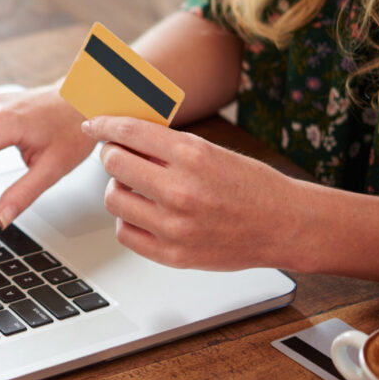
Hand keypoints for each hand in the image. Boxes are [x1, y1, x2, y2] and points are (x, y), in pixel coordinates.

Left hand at [83, 116, 302, 270]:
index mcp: (193, 155)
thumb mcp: (212, 152)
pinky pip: (125, 233)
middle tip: (119, 156)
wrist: (285, 225)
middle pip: (114, 163)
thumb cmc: (252, 186)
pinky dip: (128, 220)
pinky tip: (143, 213)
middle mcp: (181, 190)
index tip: (94, 125)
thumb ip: (168, 147)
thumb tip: (124, 138)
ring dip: (118, 189)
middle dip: (112, 155)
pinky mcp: (173, 254)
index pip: (129, 132)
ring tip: (135, 187)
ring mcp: (175, 225)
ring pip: (114, 199)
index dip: (104, 125)